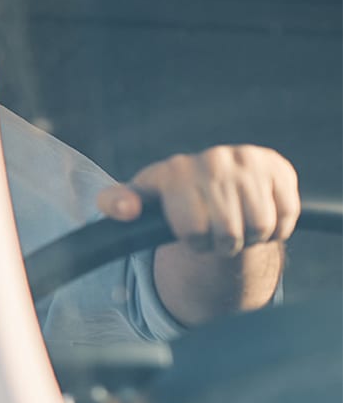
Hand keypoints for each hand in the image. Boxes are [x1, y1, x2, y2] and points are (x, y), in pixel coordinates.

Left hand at [96, 145, 299, 256]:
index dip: (194, 241)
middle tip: (216, 232)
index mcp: (174, 170)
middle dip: (222, 243)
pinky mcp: (278, 166)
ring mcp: (247, 159)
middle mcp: (211, 159)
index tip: (188, 232)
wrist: (218, 185)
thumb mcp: (141, 201)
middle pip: (228, 233)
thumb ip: (117, 203)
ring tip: (235, 224)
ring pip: (259, 226)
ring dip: (250, 238)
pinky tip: (259, 215)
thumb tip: (127, 209)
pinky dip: (277, 228)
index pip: (192, 230)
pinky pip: (286, 215)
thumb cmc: (174, 201)